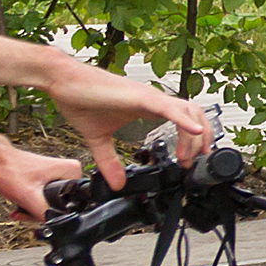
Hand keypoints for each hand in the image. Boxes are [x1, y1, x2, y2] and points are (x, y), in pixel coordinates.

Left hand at [0, 123, 81, 221]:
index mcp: (72, 171)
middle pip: (60, 204)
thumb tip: (55, 225)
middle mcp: (68, 171)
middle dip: (40, 212)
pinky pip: (43, 197)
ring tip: (19, 207)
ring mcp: (56, 173)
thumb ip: (46, 213)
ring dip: (33, 210)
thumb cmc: (9, 170)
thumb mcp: (30, 197)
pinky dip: (31, 203)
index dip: (53, 213)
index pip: (70, 203)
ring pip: (50, 202)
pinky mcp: (46, 177)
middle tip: (25, 210)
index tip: (35, 210)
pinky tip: (19, 205)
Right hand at [44, 52, 204, 183]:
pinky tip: (194, 131)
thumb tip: (116, 184)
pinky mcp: (140, 96)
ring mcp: (149, 97)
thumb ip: (109, 161)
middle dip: (201, 141)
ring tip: (190, 157)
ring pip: (188, 111)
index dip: (192, 141)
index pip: (183, 120)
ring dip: (195, 135)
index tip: (188, 163)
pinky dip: (184, 120)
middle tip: (193, 164)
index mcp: (149, 108)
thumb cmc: (81, 99)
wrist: (63, 81)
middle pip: (194, 115)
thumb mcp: (97, 139)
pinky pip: (169, 107)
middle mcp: (154, 101)